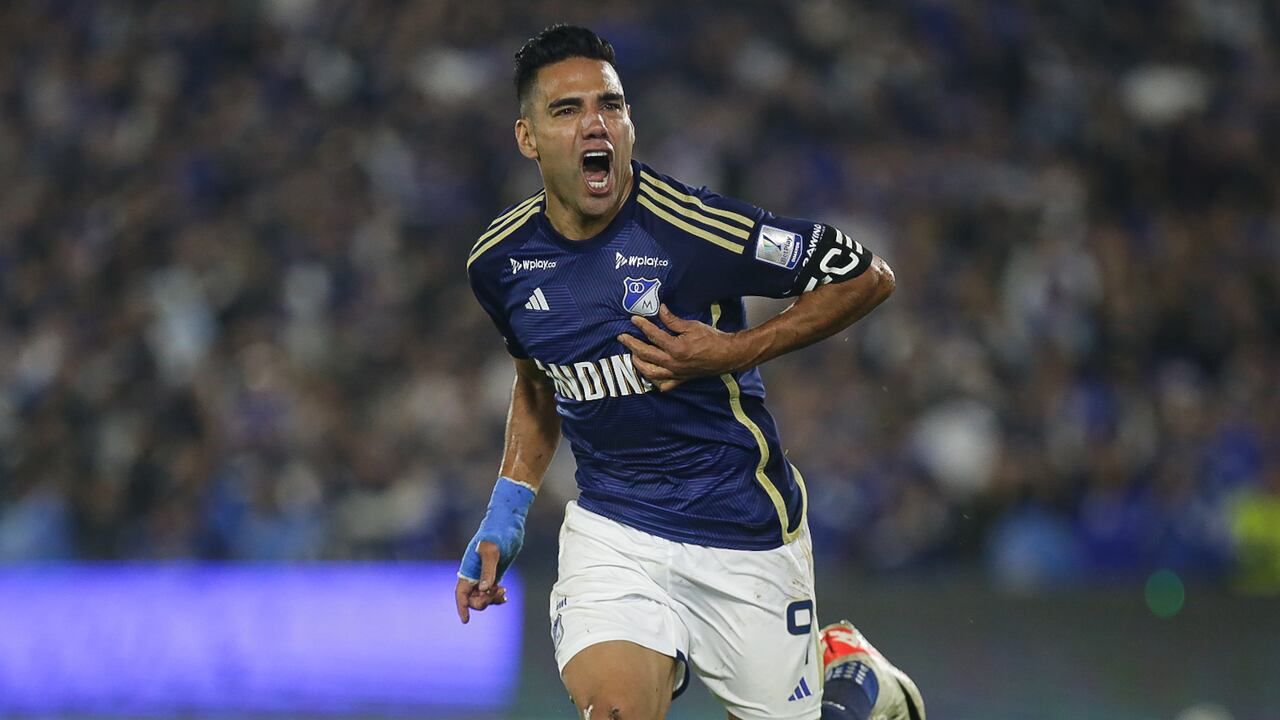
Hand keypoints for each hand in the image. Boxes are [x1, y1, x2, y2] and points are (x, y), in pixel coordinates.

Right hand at [454, 540, 508, 622]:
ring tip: (504, 592)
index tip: (466, 620)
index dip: (462, 607)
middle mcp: (473, 575)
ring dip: (492, 600)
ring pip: (483, 596)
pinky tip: (505, 595)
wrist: (507, 524)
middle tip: (498, 592)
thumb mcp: (492, 552)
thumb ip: (488, 570)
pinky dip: (496, 596)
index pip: (461, 594)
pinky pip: (491, 591)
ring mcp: (484, 575)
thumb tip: (485, 589)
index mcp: (468, 570)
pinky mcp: (494, 573)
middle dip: (483, 601)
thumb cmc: (497, 534)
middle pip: (473, 599)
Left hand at [617, 304, 746, 391]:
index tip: (633, 319)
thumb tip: (660, 310)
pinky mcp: (681, 379)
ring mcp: (676, 373)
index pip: (653, 335)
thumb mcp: (692, 326)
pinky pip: (664, 384)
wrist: (727, 355)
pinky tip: (650, 375)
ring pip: (650, 372)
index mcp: (676, 348)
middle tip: (622, 337)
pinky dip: (655, 381)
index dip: (642, 325)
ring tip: (632, 355)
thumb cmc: (711, 339)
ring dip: (638, 364)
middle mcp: (673, 363)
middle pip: (645, 354)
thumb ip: (673, 320)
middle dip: (631, 344)